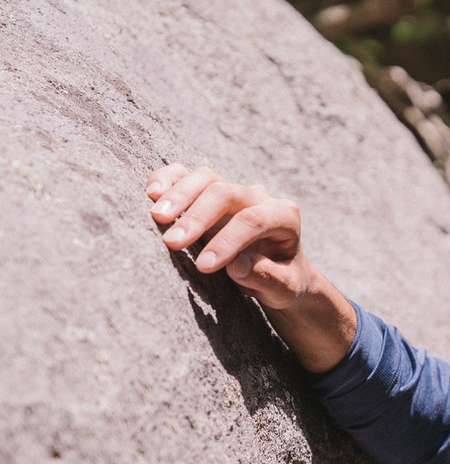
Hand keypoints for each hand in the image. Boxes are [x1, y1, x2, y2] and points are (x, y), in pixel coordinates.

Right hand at [146, 164, 356, 371]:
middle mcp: (259, 197)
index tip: (204, 267)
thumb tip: (236, 266)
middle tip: (172, 243)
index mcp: (284, 216)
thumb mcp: (284, 288)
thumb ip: (268, 278)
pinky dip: (168, 179)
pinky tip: (152, 193)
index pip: (254, 220)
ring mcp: (233, 191)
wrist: (278, 271)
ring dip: (179, 195)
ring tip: (157, 217)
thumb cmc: (283, 281)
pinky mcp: (209, 192)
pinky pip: (187, 175)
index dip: (228, 241)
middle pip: (226, 193)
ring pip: (205, 178)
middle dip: (197, 217)